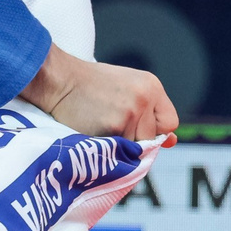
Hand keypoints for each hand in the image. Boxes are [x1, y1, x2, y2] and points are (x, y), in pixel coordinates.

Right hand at [20, 46, 178, 141]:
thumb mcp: (124, 89)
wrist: (57, 79)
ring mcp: (132, 113)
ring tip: (98, 125)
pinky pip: (118, 151)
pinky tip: (92, 130)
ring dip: (118, 145)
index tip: (135, 128)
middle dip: (133, 138)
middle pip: (152, 138)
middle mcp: (145, 98)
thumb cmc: (86, 85)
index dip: (154, 130)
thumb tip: (172, 141)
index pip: (169, 122)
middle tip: (108, 124)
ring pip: (135, 147)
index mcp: (151, 85)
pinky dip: (106, 148)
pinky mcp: (116, 127)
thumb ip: (148, 113)